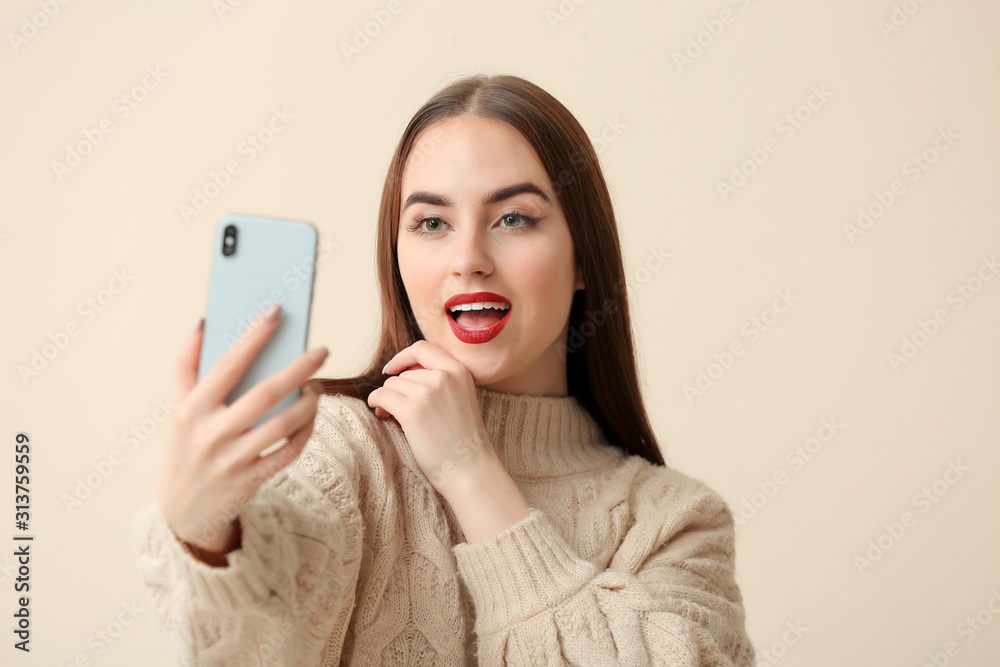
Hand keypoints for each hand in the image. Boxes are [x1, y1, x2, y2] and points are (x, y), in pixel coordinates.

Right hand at [157, 304, 328, 552]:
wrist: (182, 510)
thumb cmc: (187, 445)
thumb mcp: (179, 408)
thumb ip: (187, 365)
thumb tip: (204, 323)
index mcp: (192, 408)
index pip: (228, 364)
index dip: (254, 336)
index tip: (276, 310)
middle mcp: (211, 433)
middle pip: (265, 393)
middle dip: (298, 369)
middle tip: (322, 350)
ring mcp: (233, 459)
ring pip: (283, 424)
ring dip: (308, 403)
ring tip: (317, 386)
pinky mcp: (251, 480)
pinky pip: (289, 451)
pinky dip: (305, 430)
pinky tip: (311, 415)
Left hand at [367, 340, 494, 495]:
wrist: (470, 468)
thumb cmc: (463, 439)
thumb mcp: (461, 397)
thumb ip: (441, 380)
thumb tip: (405, 373)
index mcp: (459, 370)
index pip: (422, 348)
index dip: (403, 357)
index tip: (393, 369)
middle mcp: (443, 376)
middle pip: (404, 373)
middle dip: (396, 388)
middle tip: (394, 406)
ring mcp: (427, 392)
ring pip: (391, 384)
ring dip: (387, 399)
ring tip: (391, 415)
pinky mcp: (412, 411)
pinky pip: (382, 396)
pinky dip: (376, 403)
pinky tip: (380, 413)